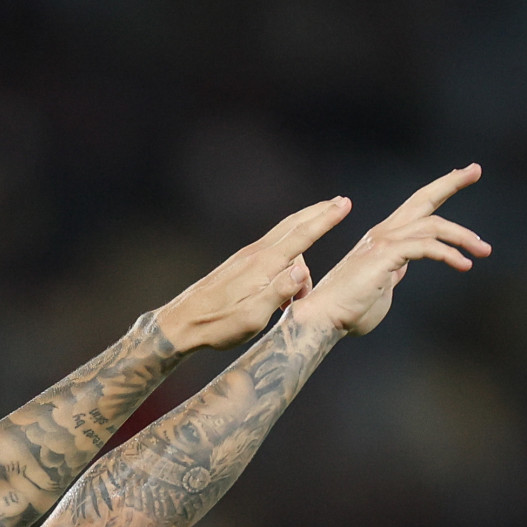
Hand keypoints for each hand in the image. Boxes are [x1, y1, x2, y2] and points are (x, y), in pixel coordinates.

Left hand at [155, 197, 353, 351]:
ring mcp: (246, 257)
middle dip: (318, 213)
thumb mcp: (252, 316)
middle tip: (339, 202)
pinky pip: (273, 249)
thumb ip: (278, 292)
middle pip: (293, 225)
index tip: (343, 204)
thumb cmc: (218, 324)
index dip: (325, 219)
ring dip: (304, 240)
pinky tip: (288, 276)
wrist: (182, 323)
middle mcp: (256, 254)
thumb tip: (302, 269)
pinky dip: (289, 251)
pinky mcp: (240, 264)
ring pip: (283, 237)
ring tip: (304, 289)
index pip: (301, 236)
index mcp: (263, 265)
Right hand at [290, 164, 488, 336]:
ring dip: (462, 236)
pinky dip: (447, 253)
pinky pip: (425, 247)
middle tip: (475, 170)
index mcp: (385, 237)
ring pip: (432, 226)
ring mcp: (383, 241)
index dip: (440, 189)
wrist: (325, 318)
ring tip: (483, 250)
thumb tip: (402, 271)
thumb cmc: (350, 309)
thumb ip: (394, 273)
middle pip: (423, 198)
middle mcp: (384, 232)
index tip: (464, 175)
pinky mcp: (385, 255)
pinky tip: (463, 264)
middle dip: (450, 182)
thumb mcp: (382, 285)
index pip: (417, 206)